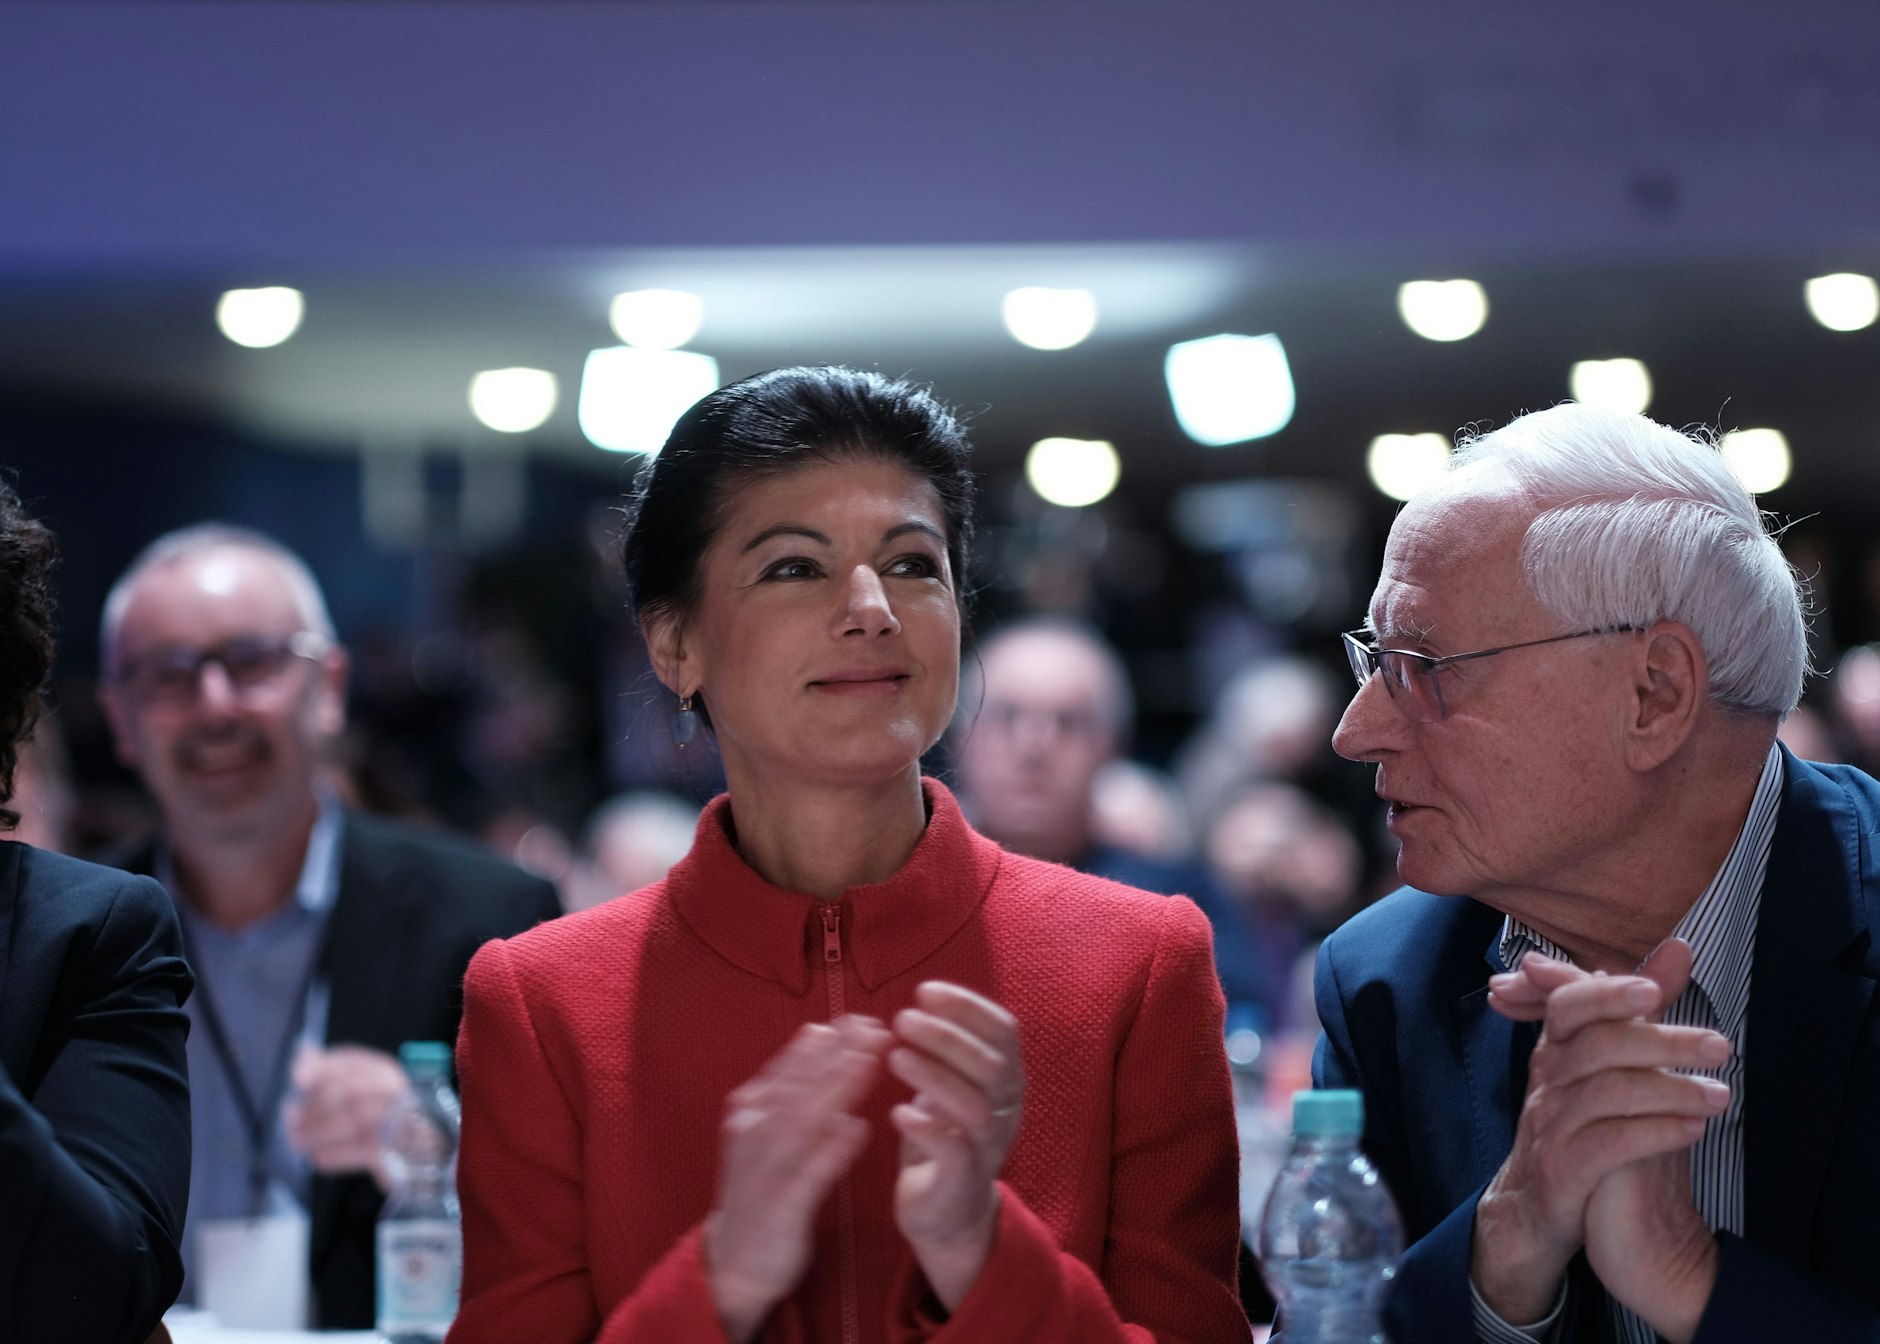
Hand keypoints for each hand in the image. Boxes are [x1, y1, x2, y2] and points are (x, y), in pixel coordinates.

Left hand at [283, 1044, 410, 1189]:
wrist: (415, 1152)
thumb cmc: (374, 1114)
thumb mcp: (354, 1087)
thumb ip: (328, 1070)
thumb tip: (303, 1052)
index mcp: (385, 1073)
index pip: (353, 1063)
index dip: (323, 1069)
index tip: (297, 1079)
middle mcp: (397, 1093)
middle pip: (353, 1092)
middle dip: (316, 1107)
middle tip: (289, 1120)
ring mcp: (401, 1122)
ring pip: (356, 1121)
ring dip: (319, 1132)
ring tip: (296, 1140)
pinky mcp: (397, 1154)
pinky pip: (364, 1152)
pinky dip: (336, 1155)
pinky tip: (318, 1157)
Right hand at [704, 1015, 889, 1343]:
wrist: (734, 1262)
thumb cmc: (763, 1189)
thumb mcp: (773, 1132)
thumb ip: (794, 1087)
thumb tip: (822, 1035)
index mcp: (752, 1111)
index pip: (793, 1067)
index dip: (827, 1041)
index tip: (862, 1017)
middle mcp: (754, 1133)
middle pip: (799, 1085)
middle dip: (838, 1054)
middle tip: (875, 1026)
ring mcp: (764, 1170)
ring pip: (802, 1121)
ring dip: (835, 1089)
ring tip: (868, 1062)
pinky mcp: (779, 1207)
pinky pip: (807, 1175)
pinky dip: (830, 1151)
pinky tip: (857, 1130)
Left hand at [886, 981, 1024, 1311]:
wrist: (947, 1213)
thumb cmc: (944, 1135)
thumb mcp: (953, 1084)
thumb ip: (949, 1048)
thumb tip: (925, 998)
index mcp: (1006, 1080)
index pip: (1004, 1031)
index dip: (968, 1006)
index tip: (925, 991)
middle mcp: (1006, 1111)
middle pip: (993, 1065)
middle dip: (947, 1036)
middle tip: (902, 1020)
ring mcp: (989, 1149)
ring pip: (976, 1107)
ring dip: (934, 1076)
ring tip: (895, 1057)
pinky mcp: (963, 1183)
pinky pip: (956, 1153)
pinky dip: (927, 1128)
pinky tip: (898, 1112)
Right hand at [1470, 940, 1729, 1325]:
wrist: (1537, 1209)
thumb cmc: (1579, 1129)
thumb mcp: (1606, 1065)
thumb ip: (1639, 1008)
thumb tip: (1677, 949)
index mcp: (1556, 1050)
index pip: (1569, 1004)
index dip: (1608, 992)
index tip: (1656, 990)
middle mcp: (1547, 1081)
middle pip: (1597, 1044)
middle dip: (1662, 1041)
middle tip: (1720, 1046)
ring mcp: (1550, 1124)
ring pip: (1608, 1092)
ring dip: (1671, 1089)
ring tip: (1722, 1096)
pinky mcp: (1562, 1168)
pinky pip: (1609, 1144)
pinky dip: (1654, 1133)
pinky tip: (1692, 1132)